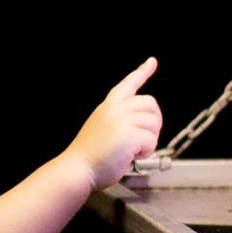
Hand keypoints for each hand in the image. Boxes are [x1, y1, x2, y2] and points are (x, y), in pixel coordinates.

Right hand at [73, 58, 161, 188]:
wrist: (76, 170)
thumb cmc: (88, 158)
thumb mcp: (102, 130)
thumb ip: (120, 122)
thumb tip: (144, 125)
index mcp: (107, 108)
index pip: (127, 85)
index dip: (142, 72)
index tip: (152, 62)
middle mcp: (114, 110)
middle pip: (150, 104)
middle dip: (154, 122)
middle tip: (145, 139)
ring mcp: (121, 120)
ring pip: (154, 123)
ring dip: (149, 140)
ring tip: (132, 151)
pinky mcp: (128, 134)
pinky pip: (151, 140)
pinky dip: (146, 152)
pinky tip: (131, 157)